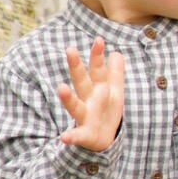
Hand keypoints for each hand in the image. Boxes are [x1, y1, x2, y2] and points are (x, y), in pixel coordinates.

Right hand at [57, 37, 124, 151]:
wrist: (103, 139)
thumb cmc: (106, 110)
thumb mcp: (114, 91)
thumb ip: (115, 72)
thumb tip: (116, 53)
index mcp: (97, 88)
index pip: (97, 68)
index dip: (97, 55)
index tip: (99, 39)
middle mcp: (87, 99)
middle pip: (81, 81)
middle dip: (76, 66)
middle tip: (70, 50)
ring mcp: (84, 116)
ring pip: (75, 105)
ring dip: (68, 97)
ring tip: (61, 88)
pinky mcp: (84, 134)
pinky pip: (76, 135)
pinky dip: (70, 136)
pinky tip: (64, 138)